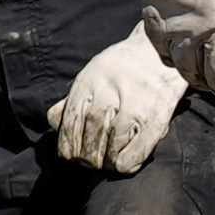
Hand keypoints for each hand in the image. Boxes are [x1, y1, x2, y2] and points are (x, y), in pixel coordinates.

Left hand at [49, 27, 182, 175]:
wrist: (160, 50)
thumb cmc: (122, 67)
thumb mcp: (92, 73)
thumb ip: (73, 98)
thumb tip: (54, 122)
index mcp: (89, 83)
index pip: (70, 124)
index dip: (68, 146)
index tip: (71, 155)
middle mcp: (109, 94)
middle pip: (89, 140)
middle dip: (86, 157)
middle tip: (89, 162)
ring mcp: (133, 108)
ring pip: (110, 149)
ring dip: (105, 162)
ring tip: (106, 163)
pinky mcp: (155, 119)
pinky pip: (135, 152)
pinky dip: (126, 163)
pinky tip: (122, 164)